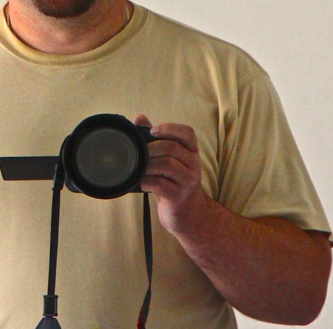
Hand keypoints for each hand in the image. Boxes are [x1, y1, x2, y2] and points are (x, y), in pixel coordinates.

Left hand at [134, 114, 207, 234]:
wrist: (189, 215)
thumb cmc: (173, 182)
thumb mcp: (168, 160)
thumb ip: (156, 139)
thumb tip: (139, 118)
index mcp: (191, 152)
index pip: (188, 133)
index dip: (170, 128)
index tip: (153, 131)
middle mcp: (193, 165)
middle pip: (172, 147)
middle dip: (151, 148)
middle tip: (139, 153)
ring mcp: (188, 182)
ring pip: (167, 164)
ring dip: (148, 164)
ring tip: (140, 168)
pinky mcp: (179, 197)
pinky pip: (161, 184)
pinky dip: (147, 181)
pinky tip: (142, 182)